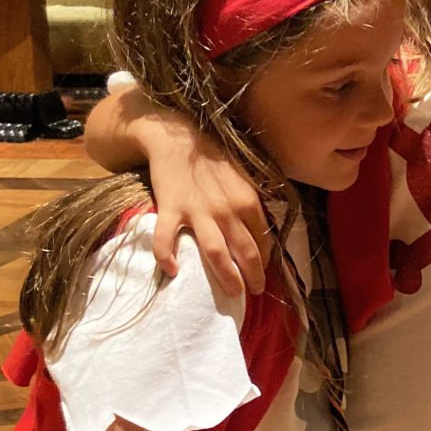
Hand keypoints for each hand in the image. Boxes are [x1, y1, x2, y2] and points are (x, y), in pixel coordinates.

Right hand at [142, 121, 272, 295]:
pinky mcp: (171, 208)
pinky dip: (166, 256)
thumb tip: (261, 232)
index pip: (262, 240)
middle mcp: (227, 210)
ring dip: (226, 277)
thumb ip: (251, 204)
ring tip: (232, 293)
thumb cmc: (212, 159)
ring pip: (216, 253)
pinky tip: (172, 271)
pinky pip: (166, 238)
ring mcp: (198, 211)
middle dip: (253, 277)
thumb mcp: (242, 178)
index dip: (264, 260)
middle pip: (245, 252)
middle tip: (253, 292)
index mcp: (247, 202)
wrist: (177, 137)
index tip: (261, 271)